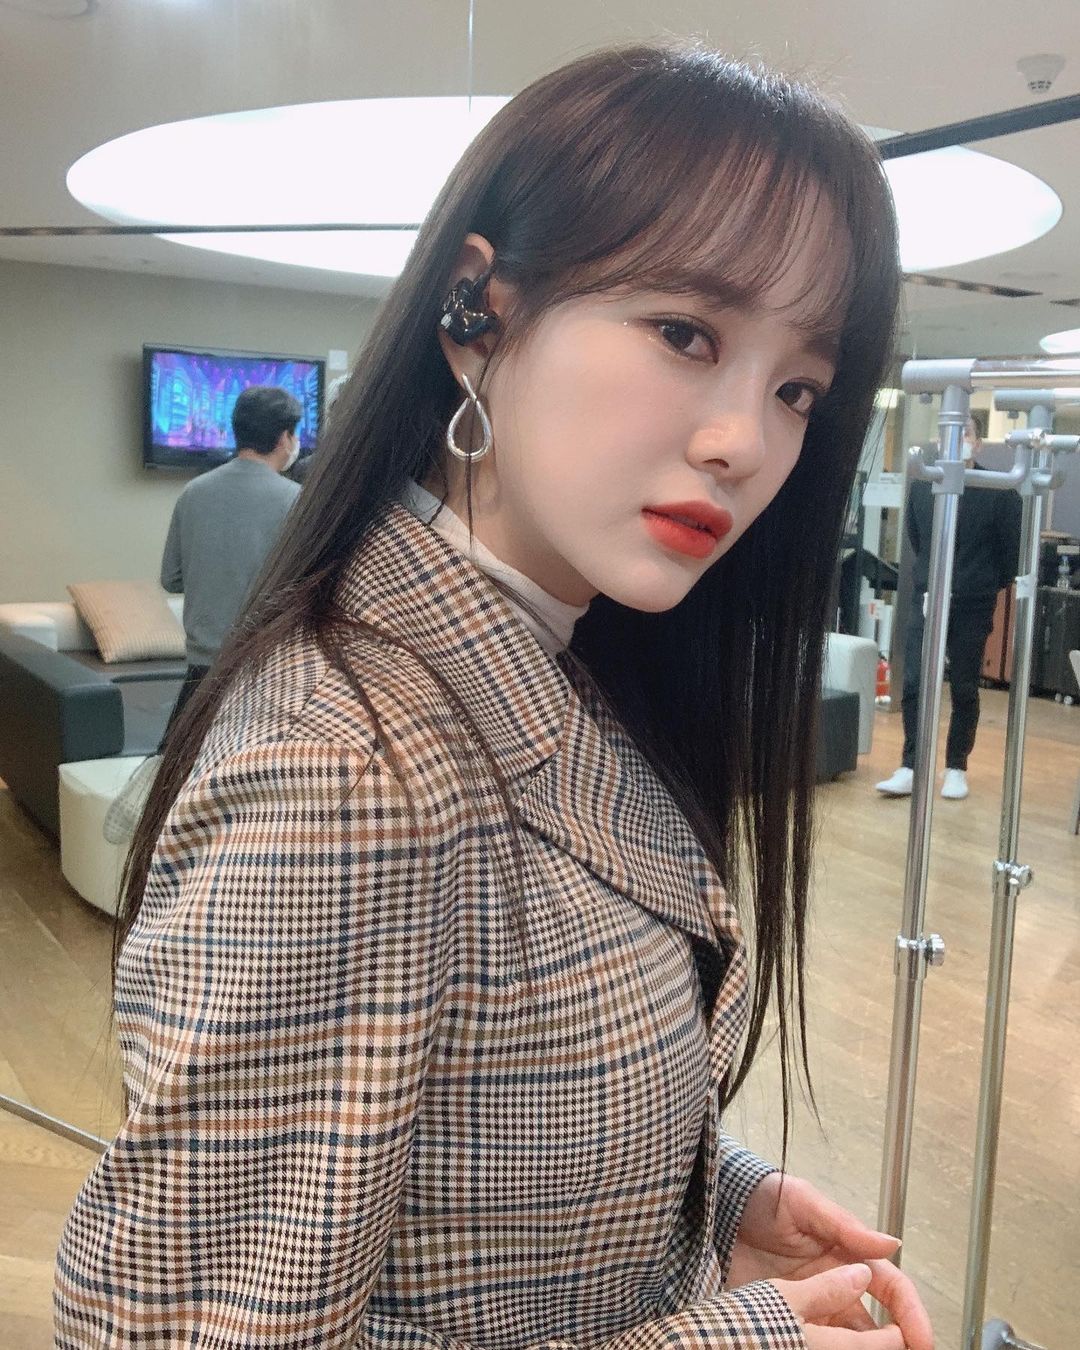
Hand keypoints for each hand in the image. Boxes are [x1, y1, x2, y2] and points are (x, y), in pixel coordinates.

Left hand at [730, 1173, 931, 1348]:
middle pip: (876, 1327)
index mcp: (847, 1257)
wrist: (716, 1207)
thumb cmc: (762, 1197)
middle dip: (896, 1346)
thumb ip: (845, 1226)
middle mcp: (834, 1287)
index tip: (921, 1342)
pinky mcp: (784, 1320)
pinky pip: (813, 1343)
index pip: (891, 1289)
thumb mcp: (803, 1203)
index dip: (911, 1315)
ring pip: (848, 1342)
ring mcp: (810, 1307)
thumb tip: (892, 1244)